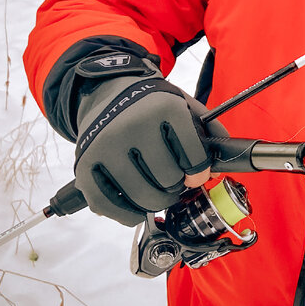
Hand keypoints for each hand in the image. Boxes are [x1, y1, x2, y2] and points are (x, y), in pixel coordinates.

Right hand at [71, 50, 224, 224]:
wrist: (108, 90)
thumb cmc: (152, 103)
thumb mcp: (185, 105)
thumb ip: (209, 131)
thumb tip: (220, 167)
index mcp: (164, 108)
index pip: (194, 155)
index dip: (200, 172)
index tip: (197, 174)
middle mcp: (133, 125)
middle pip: (168, 178)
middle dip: (177, 185)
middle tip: (174, 180)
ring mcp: (105, 145)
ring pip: (142, 196)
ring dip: (157, 202)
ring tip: (160, 191)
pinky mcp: (84, 164)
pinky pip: (108, 206)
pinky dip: (126, 215)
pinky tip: (136, 208)